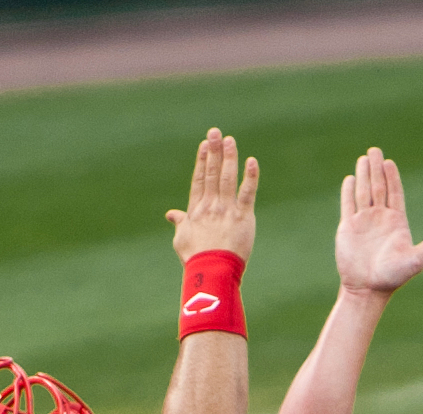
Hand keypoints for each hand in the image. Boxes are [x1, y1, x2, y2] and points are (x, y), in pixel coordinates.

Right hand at [167, 127, 257, 262]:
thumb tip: (171, 214)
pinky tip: (251, 162)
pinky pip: (247, 193)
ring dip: (229, 157)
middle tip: (215, 132)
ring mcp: (227, 210)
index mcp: (196, 211)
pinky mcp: (243, 217)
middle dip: (214, 151)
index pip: (199, 180)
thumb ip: (180, 223)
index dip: (202, 161)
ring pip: (228, 178)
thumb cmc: (196, 260)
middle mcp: (211, 206)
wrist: (212, 273)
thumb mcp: (182, 240)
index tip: (204, 145)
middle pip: (212, 173)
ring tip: (230, 140)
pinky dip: (250, 177)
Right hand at [335, 147, 422, 296]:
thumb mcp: (415, 261)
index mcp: (396, 222)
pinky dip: (348, 192)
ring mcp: (364, 222)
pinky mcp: (348, 228)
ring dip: (364, 175)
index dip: (392, 177)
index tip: (389, 162)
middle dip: (377, 168)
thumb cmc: (393, 277)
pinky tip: (350, 179)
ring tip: (364, 158)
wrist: (368, 290)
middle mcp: (380, 219)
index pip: (395, 193)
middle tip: (375, 150)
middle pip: (379, 187)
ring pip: (364, 192)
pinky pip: (348, 205)